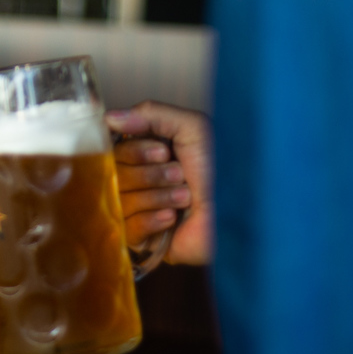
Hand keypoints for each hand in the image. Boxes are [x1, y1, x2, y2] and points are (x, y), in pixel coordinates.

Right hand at [106, 101, 213, 265]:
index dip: (134, 151)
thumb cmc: (225, 169)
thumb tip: (109, 118)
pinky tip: (173, 219)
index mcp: (146, 153)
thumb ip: (150, 113)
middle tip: (180, 175)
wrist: (243, 215)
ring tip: (185, 197)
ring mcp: (139, 210)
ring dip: (157, 197)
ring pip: (119, 200)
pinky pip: (127, 227)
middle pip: (112, 174)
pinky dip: (152, 220)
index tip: (162, 152)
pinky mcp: (143, 239)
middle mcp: (139, 180)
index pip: (112, 149)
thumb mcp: (192, 128)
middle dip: (150, 174)